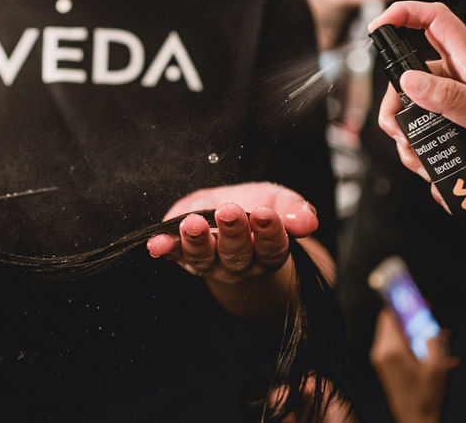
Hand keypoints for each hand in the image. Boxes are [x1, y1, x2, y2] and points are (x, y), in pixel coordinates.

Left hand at [146, 182, 330, 319]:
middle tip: (229, 211)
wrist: (229, 213)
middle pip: (237, 253)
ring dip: (197, 242)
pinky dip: (165, 249)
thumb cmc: (258, 207)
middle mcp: (240, 264)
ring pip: (205, 258)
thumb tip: (309, 220)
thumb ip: (295, 210)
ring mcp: (211, 263)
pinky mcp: (185, 256)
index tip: (266, 215)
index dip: (270, 232)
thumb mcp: (279, 201)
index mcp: (268, 251)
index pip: (272, 246)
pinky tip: (155, 245)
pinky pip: (175, 255)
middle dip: (233, 232)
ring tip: (192, 225)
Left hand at [369, 309, 456, 422]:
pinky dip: (412, 345)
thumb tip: (432, 327)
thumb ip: (434, 342)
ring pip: (396, 335)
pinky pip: (398, 348)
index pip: (390, 316)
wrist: (415, 420)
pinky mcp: (385, 367)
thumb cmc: (425, 397)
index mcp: (391, 349)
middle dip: (410, 316)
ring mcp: (382, 360)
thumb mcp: (437, 367)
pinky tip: (434, 351)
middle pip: (392, 323)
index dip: (403, 303)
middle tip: (428, 313)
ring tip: (438, 335)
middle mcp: (382, 352)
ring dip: (414, 331)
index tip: (415, 297)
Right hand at [371, 1, 465, 202]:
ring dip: (411, 137)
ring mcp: (465, 106)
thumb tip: (409, 79)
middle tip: (398, 129)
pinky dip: (428, 155)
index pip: (435, 20)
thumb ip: (452, 99)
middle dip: (397, 103)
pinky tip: (438, 172)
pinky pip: (433, 137)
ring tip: (422, 161)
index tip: (376, 29)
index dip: (404, 14)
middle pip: (413, 75)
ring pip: (419, 111)